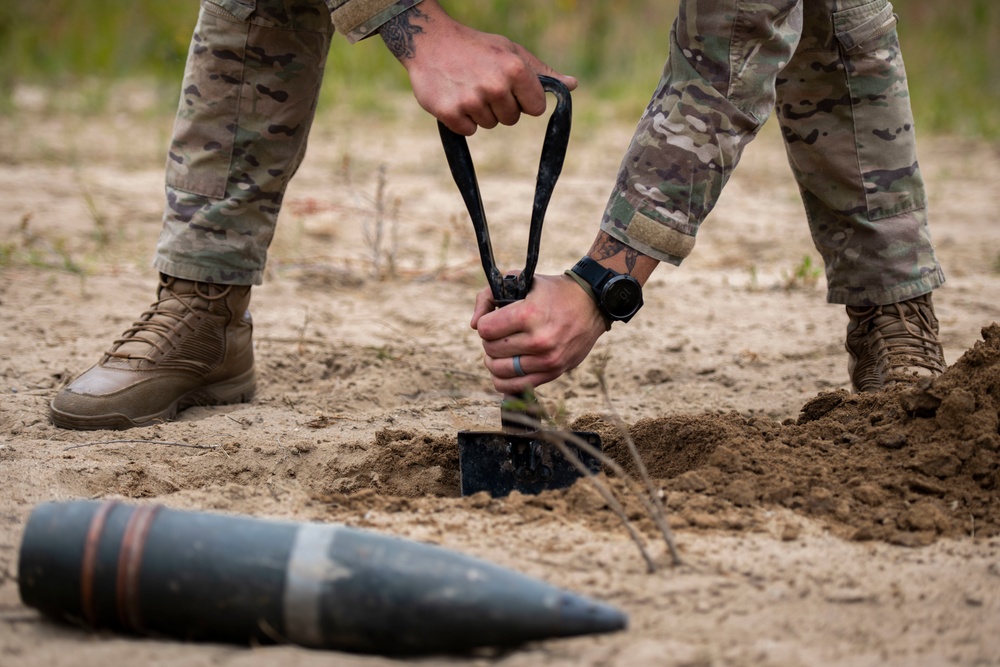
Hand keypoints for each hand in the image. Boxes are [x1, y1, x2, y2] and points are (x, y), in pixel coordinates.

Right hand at [380, 1, 577, 135]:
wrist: (430, 42)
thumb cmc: (477, 48)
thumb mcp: (512, 52)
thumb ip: (541, 73)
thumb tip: (573, 85)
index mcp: (515, 70)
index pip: (536, 108)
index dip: (524, 101)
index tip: (510, 88)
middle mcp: (495, 86)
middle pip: (512, 119)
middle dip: (501, 107)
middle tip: (483, 84)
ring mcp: (472, 100)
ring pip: (490, 125)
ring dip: (481, 112)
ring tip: (467, 87)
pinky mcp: (450, 112)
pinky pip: (469, 131)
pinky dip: (462, 119)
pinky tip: (455, 96)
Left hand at [470, 274, 606, 393]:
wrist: (592, 304)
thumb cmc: (553, 291)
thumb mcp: (522, 281)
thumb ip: (488, 296)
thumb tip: (473, 325)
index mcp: (529, 314)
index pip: (486, 329)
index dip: (484, 323)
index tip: (493, 319)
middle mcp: (539, 339)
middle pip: (491, 349)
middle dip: (490, 340)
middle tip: (500, 334)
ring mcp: (547, 359)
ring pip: (500, 370)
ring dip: (494, 360)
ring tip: (500, 351)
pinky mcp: (553, 372)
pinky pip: (515, 386)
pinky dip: (503, 380)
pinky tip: (503, 370)